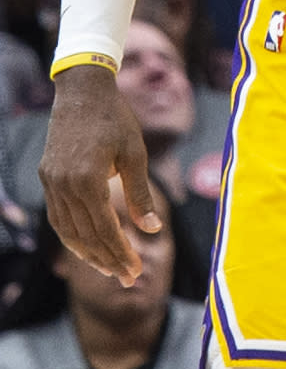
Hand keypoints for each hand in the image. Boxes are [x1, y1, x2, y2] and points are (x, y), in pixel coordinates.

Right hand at [38, 65, 160, 286]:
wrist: (83, 90)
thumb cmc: (115, 119)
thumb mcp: (135, 154)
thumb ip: (140, 194)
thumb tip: (154, 229)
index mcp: (88, 180)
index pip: (105, 230)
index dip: (121, 253)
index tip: (136, 271)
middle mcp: (65, 185)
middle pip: (86, 236)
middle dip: (107, 259)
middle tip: (127, 278)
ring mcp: (52, 182)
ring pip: (68, 231)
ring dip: (88, 253)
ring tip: (108, 267)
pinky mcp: (47, 176)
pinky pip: (58, 216)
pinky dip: (72, 235)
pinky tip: (86, 244)